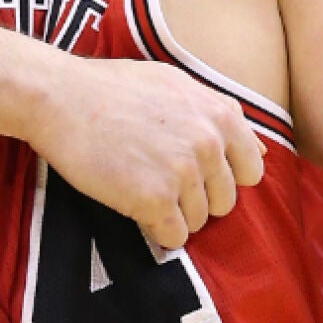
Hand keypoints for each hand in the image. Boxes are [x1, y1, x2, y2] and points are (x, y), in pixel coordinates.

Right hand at [26, 58, 264, 249]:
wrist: (60, 98)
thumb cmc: (112, 88)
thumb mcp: (176, 85)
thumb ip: (219, 116)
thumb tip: (261, 152)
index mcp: (220, 114)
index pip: (251, 169)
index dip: (223, 176)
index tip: (194, 171)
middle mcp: (209, 142)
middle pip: (225, 201)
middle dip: (196, 198)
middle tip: (158, 178)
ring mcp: (183, 172)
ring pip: (199, 221)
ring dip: (172, 213)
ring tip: (140, 184)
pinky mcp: (155, 199)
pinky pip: (173, 236)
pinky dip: (154, 229)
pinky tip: (131, 201)